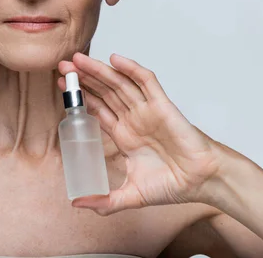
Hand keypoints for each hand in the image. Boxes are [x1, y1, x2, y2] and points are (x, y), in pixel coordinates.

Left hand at [57, 52, 221, 215]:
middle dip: (83, 79)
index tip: (61, 86)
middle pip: (103, 92)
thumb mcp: (131, 196)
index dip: (79, 97)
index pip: (96, 108)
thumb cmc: (172, 185)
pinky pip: (146, 82)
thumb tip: (78, 204)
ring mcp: (146, 110)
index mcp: (124, 135)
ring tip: (77, 60)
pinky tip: (114, 59)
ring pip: (119, 84)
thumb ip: (105, 202)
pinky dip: (131, 69)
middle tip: (62, 66)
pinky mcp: (162, 105)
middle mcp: (133, 119)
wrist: (201, 182)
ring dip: (99, 70)